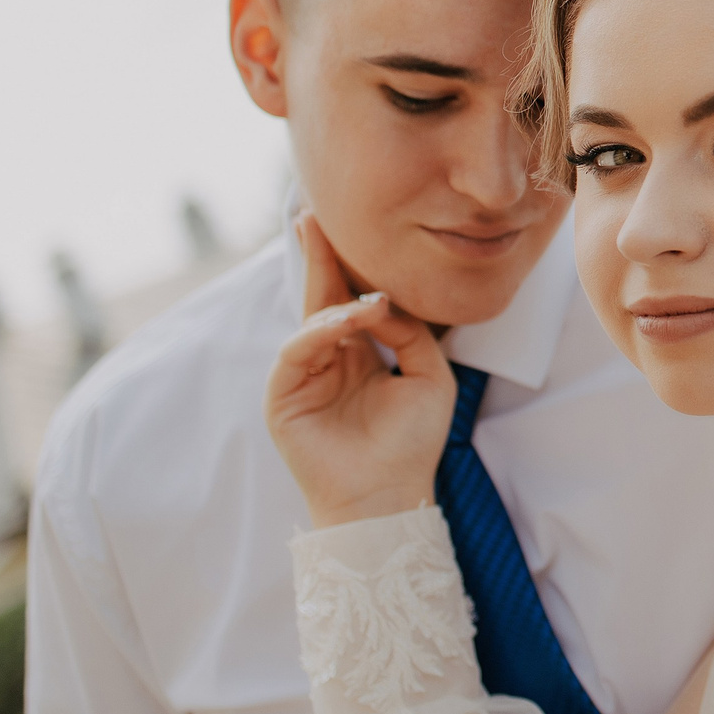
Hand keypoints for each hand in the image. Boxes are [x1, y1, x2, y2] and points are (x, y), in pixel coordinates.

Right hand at [265, 212, 459, 528]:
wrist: (388, 498)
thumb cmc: (411, 444)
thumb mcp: (429, 376)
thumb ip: (412, 332)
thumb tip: (384, 300)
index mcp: (359, 354)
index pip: (350, 299)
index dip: (350, 266)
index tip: (356, 226)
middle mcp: (328, 360)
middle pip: (321, 298)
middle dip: (319, 257)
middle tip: (315, 215)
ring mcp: (302, 377)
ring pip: (311, 321)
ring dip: (337, 302)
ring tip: (371, 300)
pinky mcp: (283, 397)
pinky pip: (297, 351)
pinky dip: (321, 332)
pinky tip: (348, 322)